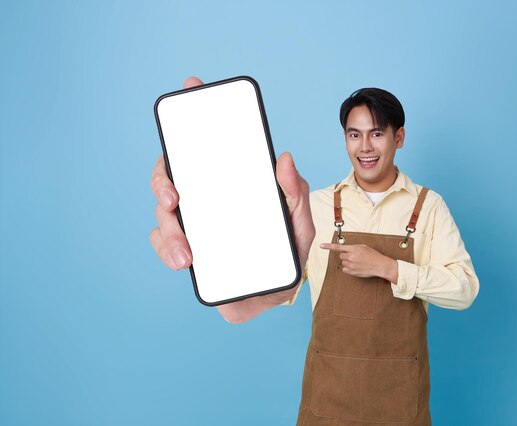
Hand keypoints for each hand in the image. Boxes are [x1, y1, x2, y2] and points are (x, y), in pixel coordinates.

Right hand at [150, 76, 314, 320]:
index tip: (192, 85)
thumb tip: (284, 157)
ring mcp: (194, 224)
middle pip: (172, 175)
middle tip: (174, 197)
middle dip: (162, 179)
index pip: (208, 148)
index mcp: (230, 186)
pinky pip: (165, 245)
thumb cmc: (286, 254)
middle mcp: (207, 199)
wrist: (275, 294)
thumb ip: (294, 194)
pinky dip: (167, 250)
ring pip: (162, 212)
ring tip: (187, 252)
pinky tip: (184, 261)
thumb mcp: (298, 223)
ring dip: (166, 227)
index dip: (199, 114)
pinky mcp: (186, 252)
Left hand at [320, 243, 398, 282]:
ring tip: (358, 262)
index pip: (338, 247)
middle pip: (341, 256)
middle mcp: (350, 257)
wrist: (379, 265)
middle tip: (354, 257)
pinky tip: (356, 267)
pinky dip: (348, 268)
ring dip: (348, 262)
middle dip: (345, 256)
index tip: (321, 245)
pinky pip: (345, 270)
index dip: (328, 246)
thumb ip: (353, 247)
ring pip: (343, 263)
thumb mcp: (363, 247)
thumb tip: (346, 249)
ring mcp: (351, 265)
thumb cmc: (373, 255)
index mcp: (353, 249)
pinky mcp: (352, 272)